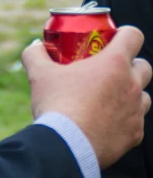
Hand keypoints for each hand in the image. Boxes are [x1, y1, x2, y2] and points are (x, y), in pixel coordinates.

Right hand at [22, 26, 151, 168]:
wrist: (67, 145)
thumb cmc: (57, 104)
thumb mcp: (39, 73)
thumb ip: (35, 53)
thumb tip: (35, 46)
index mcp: (113, 63)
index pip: (133, 35)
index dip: (125, 32)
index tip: (110, 39)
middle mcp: (131, 85)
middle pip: (144, 66)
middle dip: (130, 64)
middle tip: (106, 69)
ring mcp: (136, 111)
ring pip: (144, 95)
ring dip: (130, 92)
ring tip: (107, 96)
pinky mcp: (135, 134)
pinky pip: (136, 121)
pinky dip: (124, 118)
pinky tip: (105, 121)